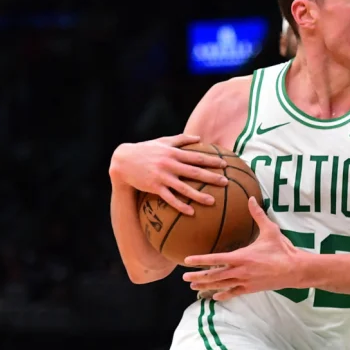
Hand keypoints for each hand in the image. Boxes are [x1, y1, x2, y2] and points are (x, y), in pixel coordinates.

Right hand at [109, 134, 228, 215]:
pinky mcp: (154, 187)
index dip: (212, 160)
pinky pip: (169, 198)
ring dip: (199, 195)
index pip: (197, 157)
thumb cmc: (146, 149)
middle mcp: (169, 164)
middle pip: (194, 172)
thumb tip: (199, 137)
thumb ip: (181, 139)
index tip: (225, 165)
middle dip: (211, 177)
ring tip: (212, 201)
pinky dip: (180, 205)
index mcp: (173, 153)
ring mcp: (162, 177)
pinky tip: (191, 212)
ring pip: (184, 187)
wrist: (123, 161)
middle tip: (225, 182)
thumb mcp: (163, 141)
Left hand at [182, 199, 300, 298]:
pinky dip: (223, 294)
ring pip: (221, 285)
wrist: (295, 269)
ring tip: (193, 286)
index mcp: (242, 257)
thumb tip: (251, 199)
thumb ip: (258, 215)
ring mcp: (245, 281)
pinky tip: (215, 296)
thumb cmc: (282, 249)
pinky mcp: (251, 288)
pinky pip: (233, 292)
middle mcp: (240, 271)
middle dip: (198, 276)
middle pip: (214, 275)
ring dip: (206, 286)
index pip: (216, 259)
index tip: (187, 260)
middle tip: (185, 277)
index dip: (200, 260)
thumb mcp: (270, 230)